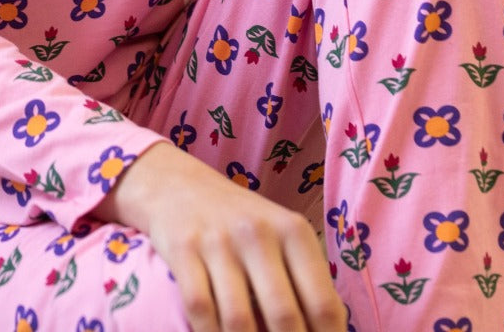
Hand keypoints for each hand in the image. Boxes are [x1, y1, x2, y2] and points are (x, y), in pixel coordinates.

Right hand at [92, 143, 346, 331]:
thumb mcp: (280, 237)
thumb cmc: (241, 223)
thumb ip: (303, 282)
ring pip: (239, 321)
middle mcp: (259, 233)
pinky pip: (200, 309)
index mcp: (293, 232)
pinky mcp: (183, 249)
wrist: (180, 185)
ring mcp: (219, 240)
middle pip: (284, 317)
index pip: (324, 305)